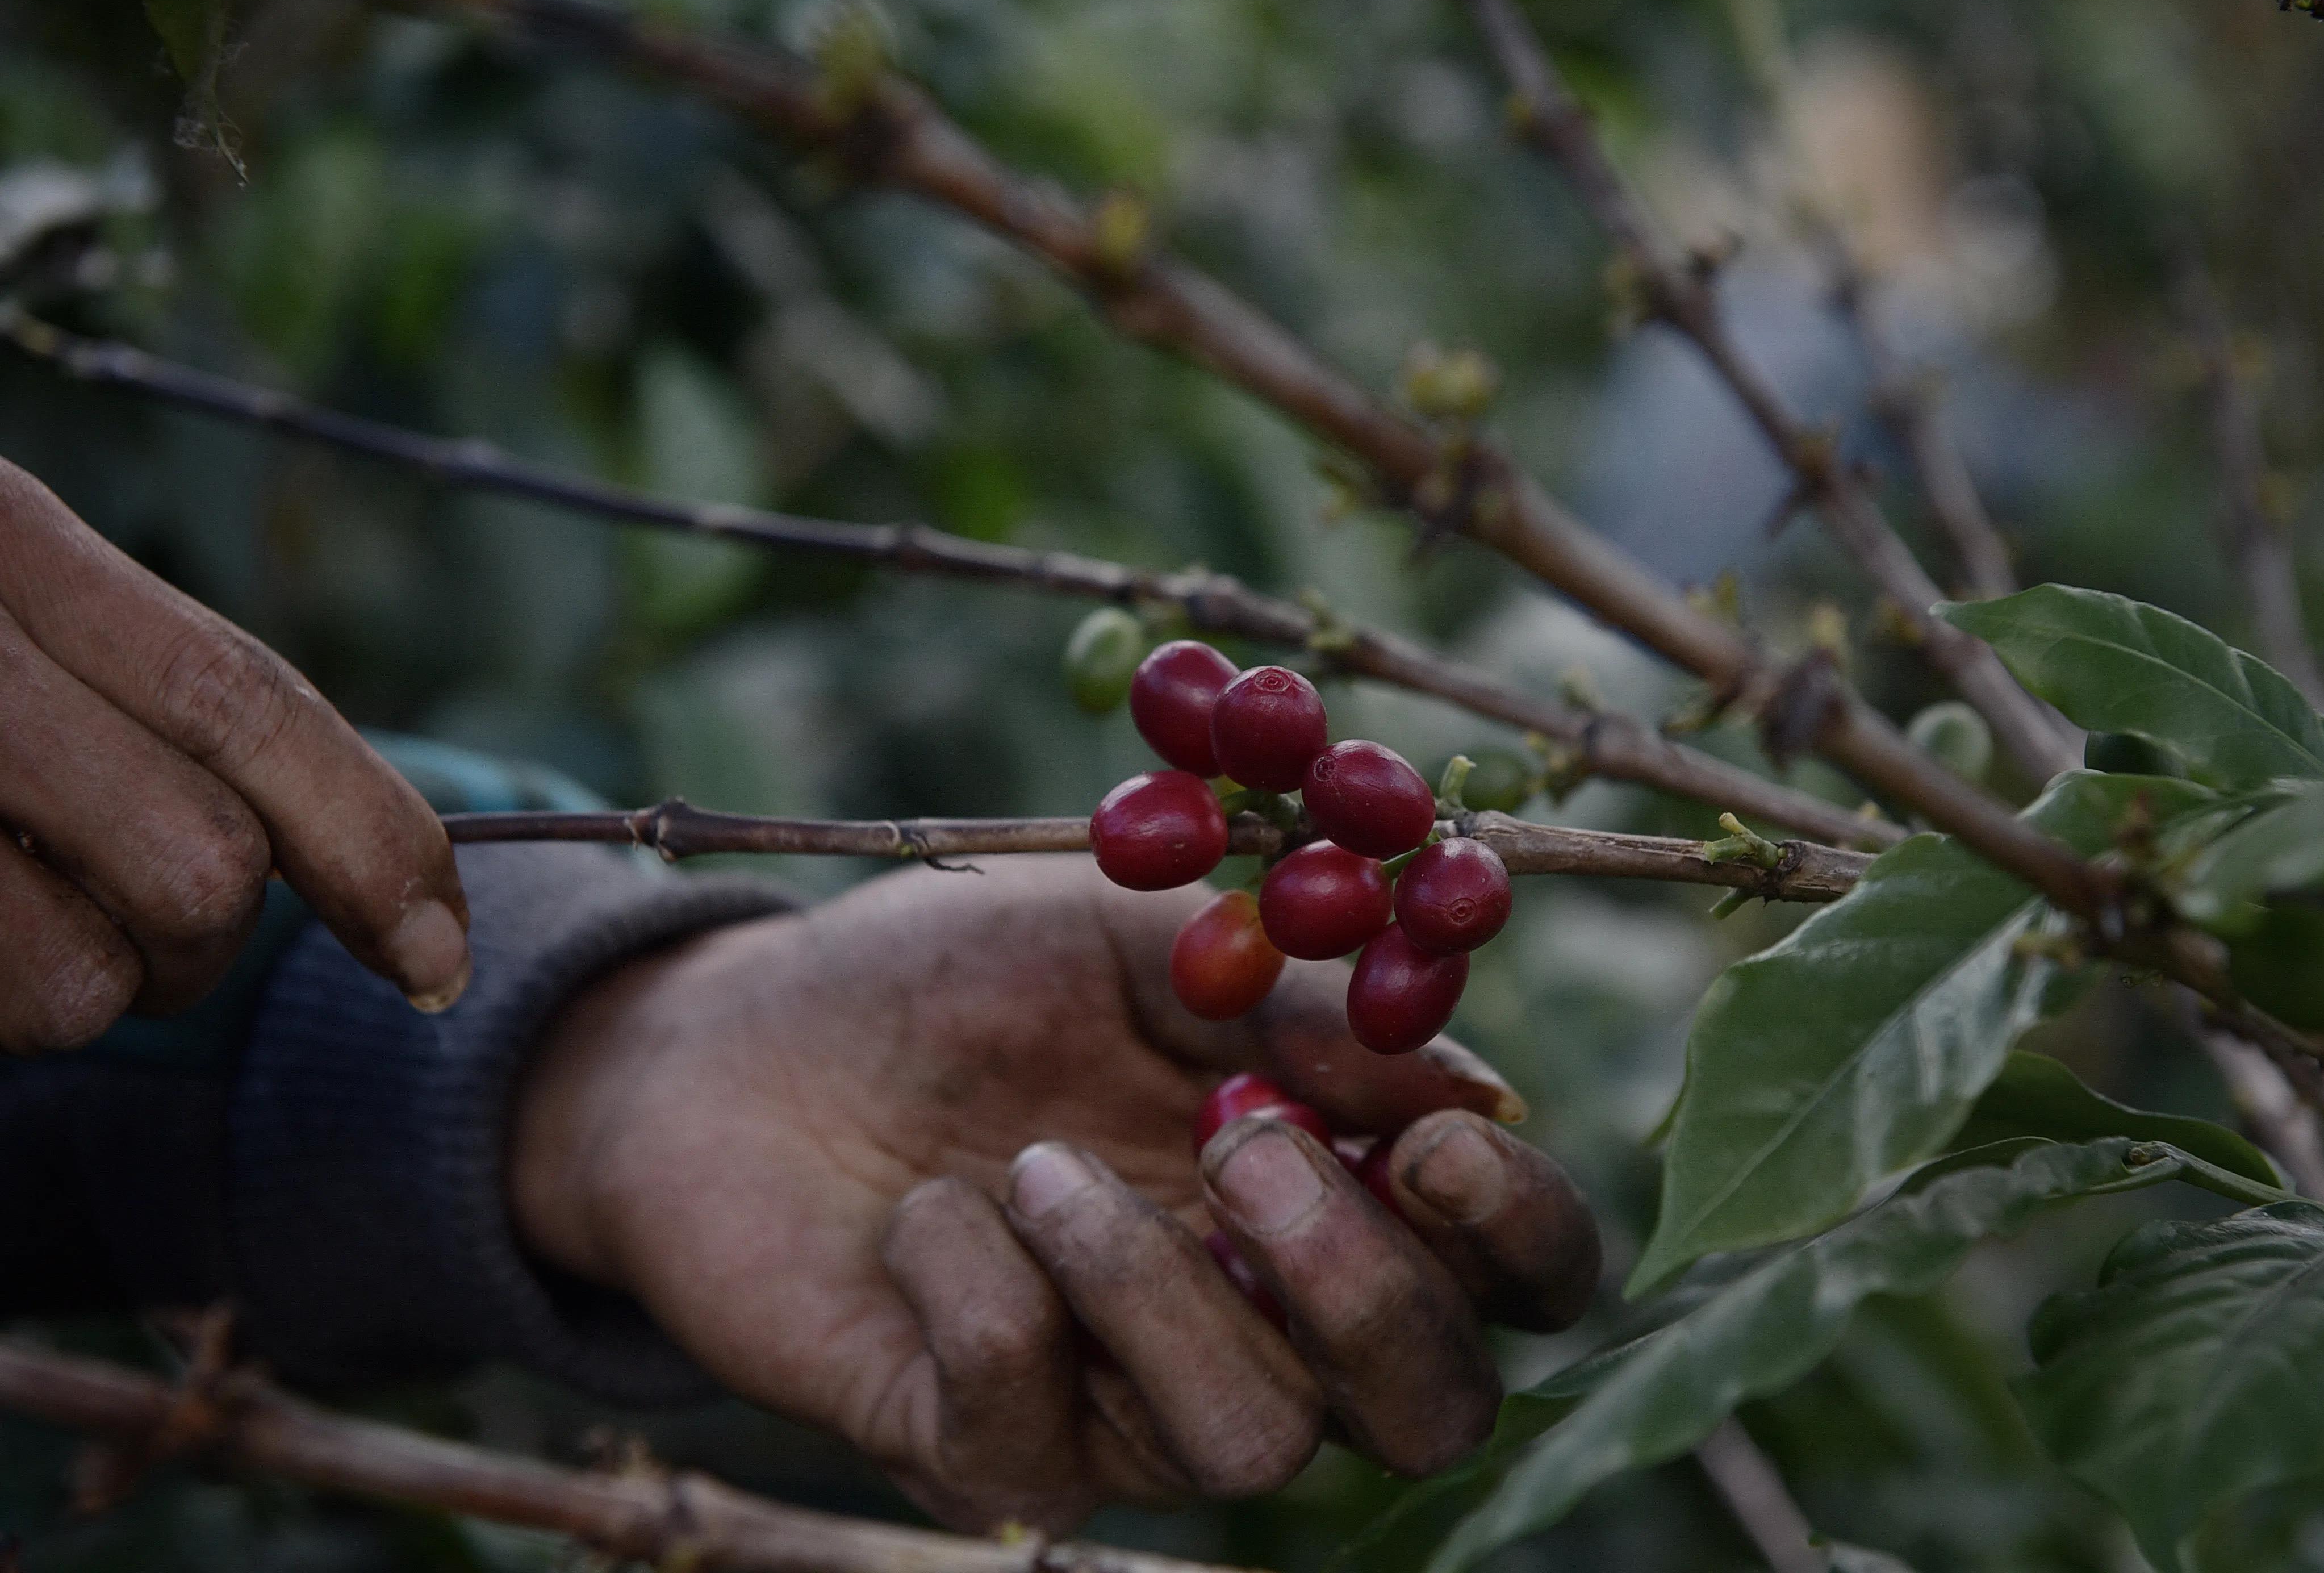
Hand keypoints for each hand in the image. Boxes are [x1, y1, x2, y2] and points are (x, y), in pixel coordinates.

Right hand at [0, 459, 469, 1046]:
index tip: (440, 960)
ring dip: (68, 987)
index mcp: (2, 540)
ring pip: (82, 981)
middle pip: (200, 865)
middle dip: (199, 938)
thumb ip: (134, 698)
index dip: (377, 843)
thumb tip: (320, 864)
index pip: (250, 704)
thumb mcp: (4, 611)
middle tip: (118, 915)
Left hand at [511, 857, 1599, 1532]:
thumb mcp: (1131, 936)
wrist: (735, 1041)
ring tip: (1038, 1164)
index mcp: (1329, 1193)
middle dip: (1371, 1296)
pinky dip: (987, 1296)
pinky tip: (929, 1213)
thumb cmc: (957, 978)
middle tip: (1248, 1157)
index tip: (1441, 1134)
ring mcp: (1126, 1411)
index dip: (1520, 1233)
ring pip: (1252, 1446)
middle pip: (1428, 1410)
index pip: (1511, 1278)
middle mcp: (1260, 1325)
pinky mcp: (984, 1455)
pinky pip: (1039, 1429)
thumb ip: (1298, 999)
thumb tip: (1466, 1080)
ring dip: (1150, 1287)